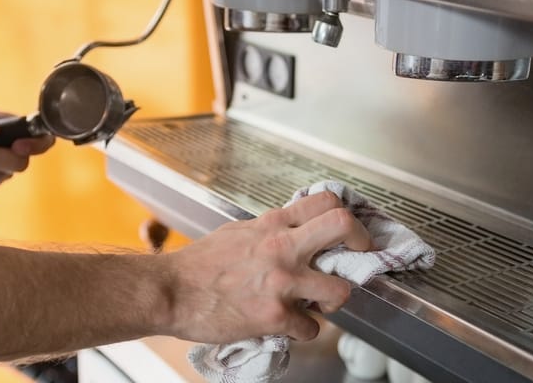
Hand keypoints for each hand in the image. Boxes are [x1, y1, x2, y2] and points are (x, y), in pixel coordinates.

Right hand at [164, 191, 371, 342]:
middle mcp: (282, 248)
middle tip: (359, 258)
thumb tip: (290, 230)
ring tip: (322, 302)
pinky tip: (291, 325)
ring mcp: (282, 282)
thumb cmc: (198, 264)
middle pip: (343, 227)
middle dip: (362, 243)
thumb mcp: (238, 232)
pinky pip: (311, 327)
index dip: (349, 217)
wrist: (171, 292)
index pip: (326, 202)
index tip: (352, 232)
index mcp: (273, 225)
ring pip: (341, 289)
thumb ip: (270, 230)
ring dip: (335, 299)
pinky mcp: (275, 316)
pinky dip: (304, 330)